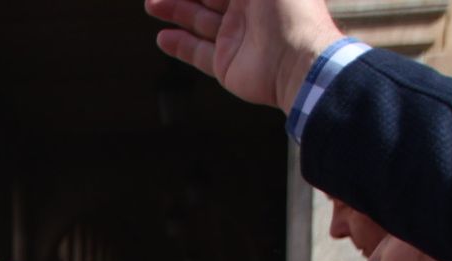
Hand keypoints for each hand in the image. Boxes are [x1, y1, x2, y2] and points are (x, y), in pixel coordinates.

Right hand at [144, 0, 343, 113]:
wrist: (299, 62)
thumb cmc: (289, 11)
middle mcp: (247, 12)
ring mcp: (236, 39)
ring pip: (199, 22)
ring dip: (176, 11)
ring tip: (152, 4)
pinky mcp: (227, 65)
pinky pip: (198, 53)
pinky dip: (180, 45)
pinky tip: (162, 37)